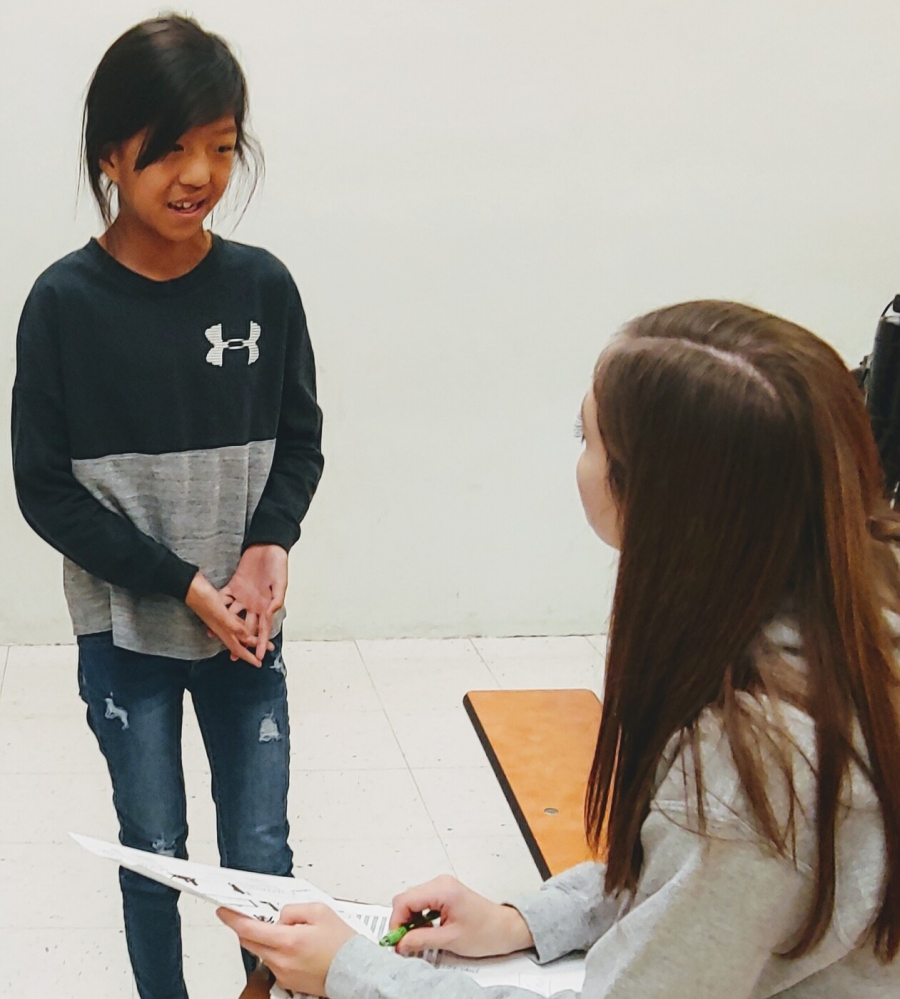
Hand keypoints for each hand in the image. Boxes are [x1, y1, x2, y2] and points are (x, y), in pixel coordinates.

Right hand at [185, 573, 261, 667]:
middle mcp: (224, 626)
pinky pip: (236, 617)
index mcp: (224, 630)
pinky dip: (244, 620)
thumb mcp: (220, 612)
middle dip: (255, 644)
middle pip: (242, 639)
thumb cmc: (202, 598)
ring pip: (240, 629)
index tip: (259, 663)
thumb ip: (232, 625)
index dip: (249, 656)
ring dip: (251, 633)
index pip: (238, 647)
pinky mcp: (222, 608)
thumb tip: (246, 637)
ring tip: (261, 635)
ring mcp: (223, 617)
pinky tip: (249, 616)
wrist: (190, 586)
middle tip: (268, 647)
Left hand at [217, 904, 356, 995]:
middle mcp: (281, 961)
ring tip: (293, 932)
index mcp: (288, 941)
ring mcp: (283, 973)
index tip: (224, 912)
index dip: (233, 918)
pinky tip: (297, 946)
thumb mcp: (320, 911)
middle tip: (259, 917)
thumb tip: (280, 916)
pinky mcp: (288, 981)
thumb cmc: (341, 943)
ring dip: (268, 940)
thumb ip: (293, 909)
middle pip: (251, 942)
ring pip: (263, 952)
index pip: (249, 929)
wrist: (354, 970)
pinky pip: (274, 962)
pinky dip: (278, 951)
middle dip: (249, 928)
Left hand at [220, 545, 287, 660]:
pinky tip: (210, 615)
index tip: (258, 657)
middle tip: (234, 656)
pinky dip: (218, 607)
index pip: (263, 629)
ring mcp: (243, 596)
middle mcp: (254, 604)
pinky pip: (224, 599)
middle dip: (242, 642)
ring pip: (233, 616)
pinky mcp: (234, 586)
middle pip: (247, 628)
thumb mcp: (281, 582)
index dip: (260, 643)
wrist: (267, 546)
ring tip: (215, 637)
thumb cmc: (278, 563)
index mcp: (267, 605)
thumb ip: (276, 599)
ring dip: (225, 626)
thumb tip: (270, 613)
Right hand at [389, 875, 533, 957]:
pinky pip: (422, 902)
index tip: (396, 941)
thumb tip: (401, 943)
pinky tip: (425, 931)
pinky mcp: (445, 894)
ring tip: (416, 939)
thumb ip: (421, 940)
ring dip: (410, 921)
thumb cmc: (486, 931)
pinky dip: (419, 917)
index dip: (396, 923)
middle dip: (402, 922)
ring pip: (413, 901)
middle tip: (403, 943)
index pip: (404, 901)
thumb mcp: (450, 939)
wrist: (506, 929)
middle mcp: (440, 883)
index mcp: (442, 890)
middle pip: (406, 899)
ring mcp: (443, 887)